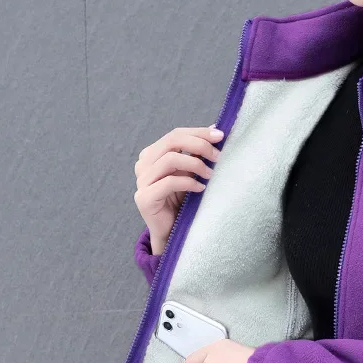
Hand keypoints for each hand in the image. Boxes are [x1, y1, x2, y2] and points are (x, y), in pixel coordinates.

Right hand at [134, 124, 223, 253]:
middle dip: (199, 145)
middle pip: (172, 141)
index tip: (221, 136)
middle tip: (218, 156)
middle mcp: (144, 164)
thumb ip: (197, 153)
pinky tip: (201, 188)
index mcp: (153, 154)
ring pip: (170, 159)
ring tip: (211, 174)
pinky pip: (168, 182)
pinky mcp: (144, 198)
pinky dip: (188, 182)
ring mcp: (142, 181)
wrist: (172, 233)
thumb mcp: (191, 173)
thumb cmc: (183, 202)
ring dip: (195, 164)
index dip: (198, 133)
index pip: (176, 134)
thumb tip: (215, 129)